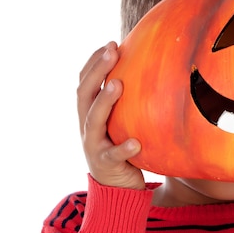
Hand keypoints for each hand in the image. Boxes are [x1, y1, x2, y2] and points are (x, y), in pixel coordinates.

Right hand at [77, 42, 145, 189]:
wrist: (116, 189)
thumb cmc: (121, 148)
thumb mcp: (119, 123)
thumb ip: (125, 103)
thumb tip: (149, 72)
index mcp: (88, 113)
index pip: (84, 82)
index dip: (93, 62)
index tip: (110, 43)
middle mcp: (87, 126)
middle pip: (85, 93)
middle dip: (97, 70)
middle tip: (112, 50)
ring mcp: (93, 145)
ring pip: (94, 120)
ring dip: (105, 101)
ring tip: (117, 83)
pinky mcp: (106, 164)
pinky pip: (114, 155)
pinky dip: (123, 147)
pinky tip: (136, 142)